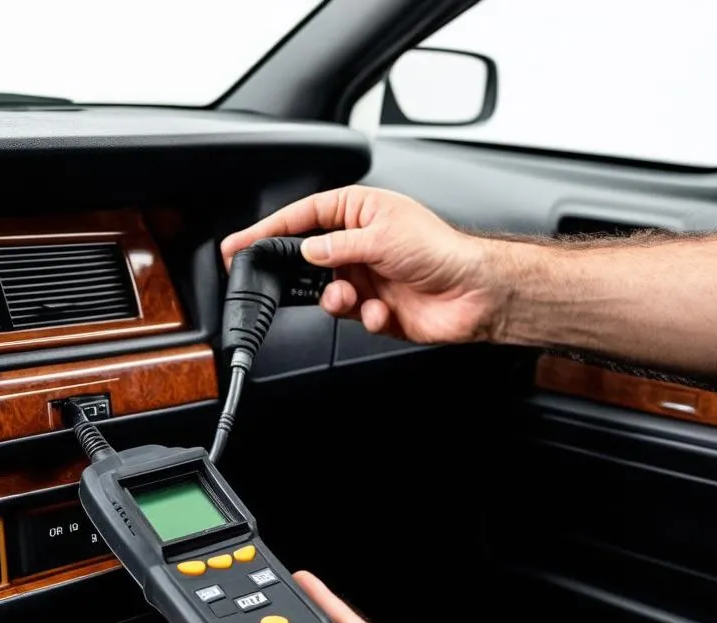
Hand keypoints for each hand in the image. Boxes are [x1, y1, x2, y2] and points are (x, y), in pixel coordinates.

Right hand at [220, 185, 507, 342]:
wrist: (474, 294)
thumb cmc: (441, 252)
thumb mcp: (381, 237)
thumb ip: (336, 247)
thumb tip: (306, 251)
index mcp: (359, 212)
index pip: (303, 217)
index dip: (270, 229)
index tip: (242, 243)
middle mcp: (359, 243)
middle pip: (308, 257)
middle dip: (296, 272)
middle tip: (268, 280)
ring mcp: (365, 276)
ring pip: (325, 291)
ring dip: (335, 299)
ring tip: (349, 298)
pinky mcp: (373, 307)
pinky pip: (350, 315)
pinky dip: (365, 316)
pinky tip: (383, 312)